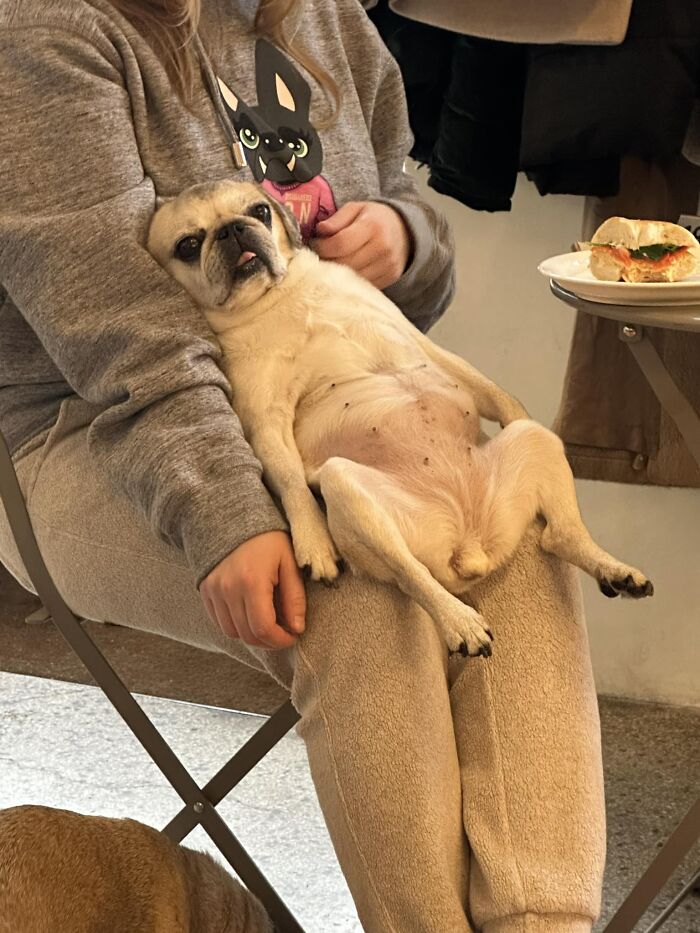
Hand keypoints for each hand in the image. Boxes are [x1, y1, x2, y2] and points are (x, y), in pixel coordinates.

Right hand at [199, 531, 305, 648]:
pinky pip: (219, 621)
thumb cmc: (268, 538)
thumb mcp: (289, 562)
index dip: (280, 640)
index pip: (263, 628)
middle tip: (284, 633)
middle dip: (268, 641)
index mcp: (252, 581)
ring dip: (251, 635)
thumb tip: (297, 628)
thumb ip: (295, 597)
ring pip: (231, 632)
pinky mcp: (204, 591)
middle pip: (247, 635)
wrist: (233, 516)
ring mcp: (213, 591)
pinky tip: (251, 615)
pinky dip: (236, 625)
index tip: (293, 636)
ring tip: (268, 624)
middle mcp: (228, 589)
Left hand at [312, 202, 411, 289]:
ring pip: (352, 278)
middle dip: (327, 261)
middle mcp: (383, 247)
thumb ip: (337, 219)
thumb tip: (320, 230)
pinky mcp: (389, 278)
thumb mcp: (356, 209)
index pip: (341, 243)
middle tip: (319, 257)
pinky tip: (344, 272)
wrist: (404, 232)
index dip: (322, 247)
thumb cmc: (374, 218)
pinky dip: (350, 280)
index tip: (315, 245)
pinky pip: (363, 285)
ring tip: (331, 264)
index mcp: (373, 226)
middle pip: (345, 263)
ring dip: (337, 274)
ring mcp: (388, 265)